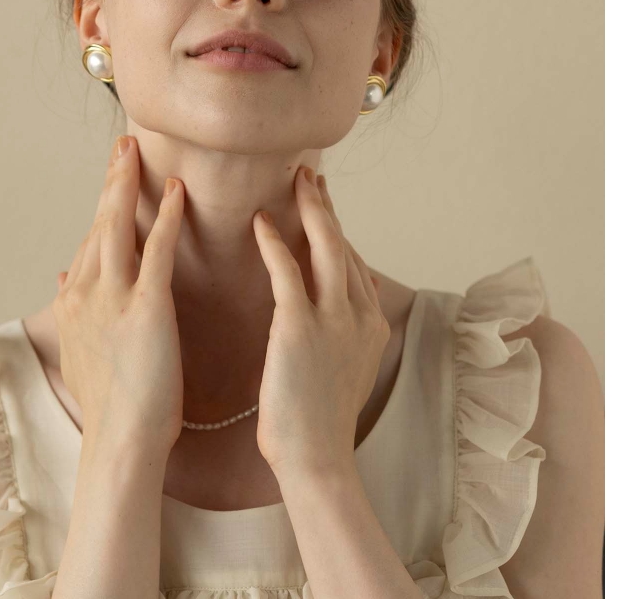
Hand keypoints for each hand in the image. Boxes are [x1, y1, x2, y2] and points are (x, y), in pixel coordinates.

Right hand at [53, 134, 185, 455]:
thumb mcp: (79, 351)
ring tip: (136, 152)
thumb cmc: (109, 402)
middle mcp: (86, 292)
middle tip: (122, 145)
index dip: (101, 209)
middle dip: (110, 181)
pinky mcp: (146, 307)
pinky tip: (177, 191)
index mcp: (75, 302)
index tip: (112, 180)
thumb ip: (73, 309)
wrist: (120, 440)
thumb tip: (62, 277)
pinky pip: (156, 250)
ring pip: (117, 226)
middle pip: (97, 223)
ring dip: (127, 184)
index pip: (89, 243)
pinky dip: (165, 216)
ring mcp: (113, 297)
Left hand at [252, 166, 390, 473]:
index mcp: (372, 322)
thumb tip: (360, 287)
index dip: (337, 228)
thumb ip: (353, 324)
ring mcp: (334, 319)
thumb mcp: (350, 364)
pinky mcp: (301, 327)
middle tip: (313, 175)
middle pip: (344, 244)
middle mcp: (360, 313)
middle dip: (328, 206)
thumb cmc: (321, 417)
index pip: (353, 261)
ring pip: (326, 246)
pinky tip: (262, 221)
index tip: (323, 203)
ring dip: (312, 208)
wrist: (316, 459)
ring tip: (296, 180)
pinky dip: (276, 242)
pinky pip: (288, 271)